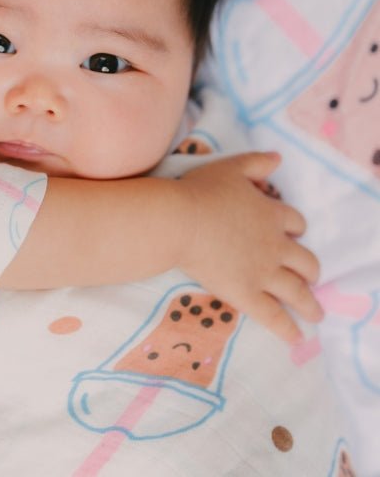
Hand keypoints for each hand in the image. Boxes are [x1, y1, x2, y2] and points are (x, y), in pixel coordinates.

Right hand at [178, 151, 320, 342]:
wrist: (179, 220)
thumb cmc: (200, 191)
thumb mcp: (229, 168)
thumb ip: (255, 163)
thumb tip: (278, 159)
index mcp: (271, 215)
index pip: (295, 223)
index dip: (295, 229)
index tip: (291, 235)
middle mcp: (275, 245)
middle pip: (306, 260)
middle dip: (311, 270)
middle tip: (310, 277)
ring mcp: (264, 272)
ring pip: (298, 291)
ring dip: (310, 303)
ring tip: (316, 314)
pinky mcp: (248, 293)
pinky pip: (274, 316)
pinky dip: (288, 329)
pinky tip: (297, 338)